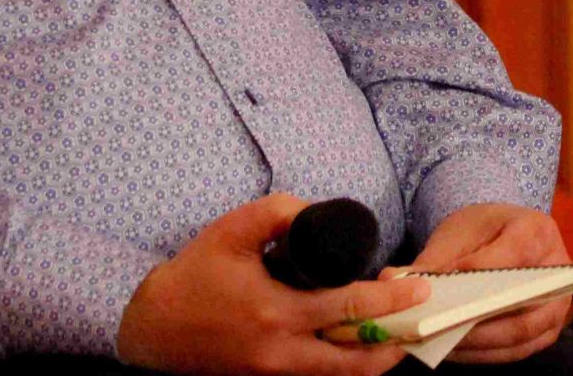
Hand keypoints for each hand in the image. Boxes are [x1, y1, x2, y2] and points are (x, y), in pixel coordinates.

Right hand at [118, 194, 429, 374]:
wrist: (153, 330)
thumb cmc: (195, 277)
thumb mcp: (232, 231)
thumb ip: (279, 213)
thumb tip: (318, 212)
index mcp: (275, 313)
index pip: (347, 309)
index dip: (389, 300)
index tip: (418, 287)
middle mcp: (280, 353)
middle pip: (356, 361)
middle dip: (396, 342)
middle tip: (420, 318)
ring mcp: (275, 375)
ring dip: (374, 357)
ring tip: (398, 333)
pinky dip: (344, 362)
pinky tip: (359, 342)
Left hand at [397, 203, 570, 364]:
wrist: (503, 234)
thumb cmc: (483, 230)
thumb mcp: (458, 233)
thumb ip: (432, 260)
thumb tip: (391, 281)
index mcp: (537, 231)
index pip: (508, 258)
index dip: (474, 275)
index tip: (439, 288)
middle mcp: (558, 269)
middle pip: (521, 306)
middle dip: (476, 323)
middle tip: (437, 329)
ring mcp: (557, 303)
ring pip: (520, 335)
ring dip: (477, 345)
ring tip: (439, 344)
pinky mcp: (547, 329)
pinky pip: (517, 350)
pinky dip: (483, 354)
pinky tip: (452, 350)